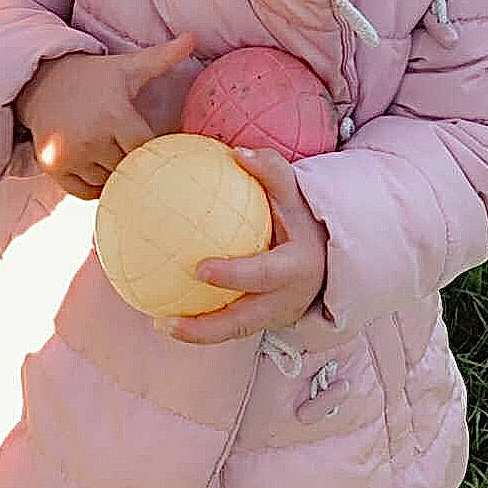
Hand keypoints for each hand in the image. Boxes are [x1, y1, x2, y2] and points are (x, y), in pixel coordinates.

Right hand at [14, 32, 195, 198]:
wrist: (43, 80)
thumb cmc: (94, 75)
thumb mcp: (129, 66)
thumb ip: (163, 57)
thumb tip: (192, 37)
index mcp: (114, 116)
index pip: (145, 149)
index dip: (152, 148)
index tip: (153, 141)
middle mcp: (91, 139)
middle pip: (128, 168)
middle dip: (133, 160)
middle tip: (128, 145)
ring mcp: (69, 155)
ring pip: (107, 182)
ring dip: (113, 173)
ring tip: (109, 149)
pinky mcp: (53, 167)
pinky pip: (84, 192)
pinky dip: (94, 185)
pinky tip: (96, 164)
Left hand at [154, 147, 327, 343]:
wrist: (327, 253)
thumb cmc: (302, 216)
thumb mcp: (295, 191)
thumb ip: (271, 170)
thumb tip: (238, 153)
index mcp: (295, 267)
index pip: (263, 274)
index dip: (234, 275)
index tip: (199, 268)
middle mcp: (286, 299)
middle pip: (245, 321)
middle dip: (208, 326)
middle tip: (168, 320)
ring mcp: (275, 316)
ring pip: (234, 332)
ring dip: (198, 334)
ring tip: (160, 323)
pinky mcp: (264, 323)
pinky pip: (230, 327)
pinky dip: (202, 325)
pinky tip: (168, 313)